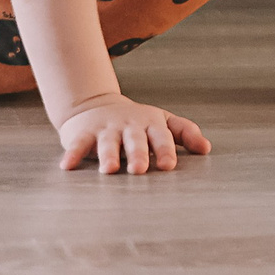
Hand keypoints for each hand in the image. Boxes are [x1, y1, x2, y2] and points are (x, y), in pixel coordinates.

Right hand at [56, 93, 212, 174]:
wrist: (95, 104)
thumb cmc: (136, 121)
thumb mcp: (162, 121)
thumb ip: (184, 133)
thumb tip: (206, 148)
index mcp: (150, 124)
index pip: (161, 136)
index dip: (165, 149)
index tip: (168, 165)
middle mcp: (129, 125)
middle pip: (135, 140)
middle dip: (137, 154)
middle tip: (139, 169)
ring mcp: (106, 128)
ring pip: (108, 142)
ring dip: (108, 155)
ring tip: (109, 170)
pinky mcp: (84, 133)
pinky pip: (78, 144)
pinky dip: (73, 154)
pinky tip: (68, 166)